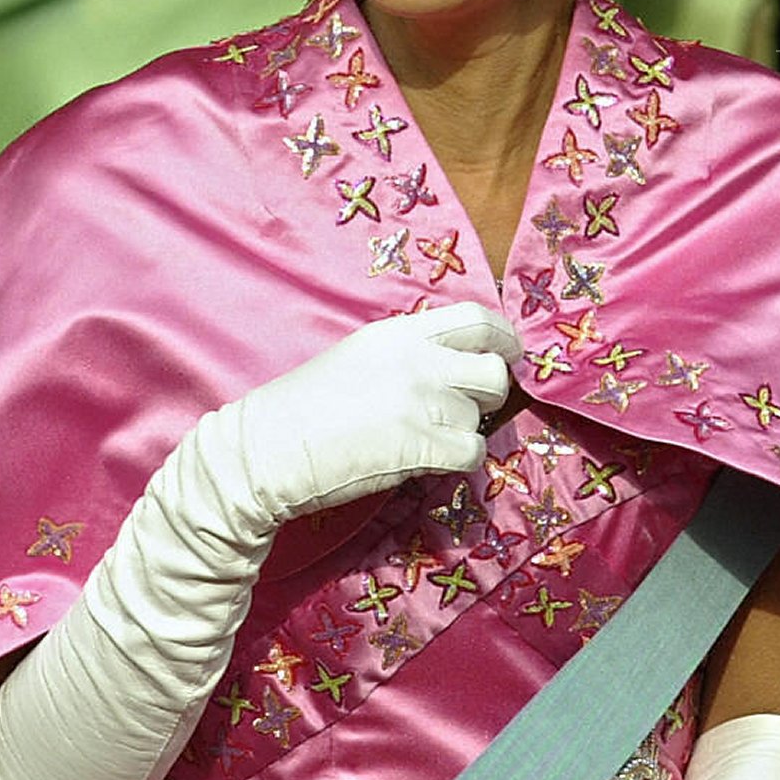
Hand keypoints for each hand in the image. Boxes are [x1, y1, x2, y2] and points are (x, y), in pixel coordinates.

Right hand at [232, 302, 520, 527]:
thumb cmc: (304, 405)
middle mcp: (418, 360)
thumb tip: (455, 366)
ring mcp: (421, 403)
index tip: (511, 352)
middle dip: (492, 390)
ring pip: (480, 417)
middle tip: (473, 405)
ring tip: (427, 438)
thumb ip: (409, 353)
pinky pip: (471, 453)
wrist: (268, 448)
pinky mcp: (420, 447)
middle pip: (494, 369)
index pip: (476, 318)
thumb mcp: (360, 356)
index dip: (505, 336)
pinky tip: (430, 461)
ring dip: (463, 431)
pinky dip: (459, 461)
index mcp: (399, 332)